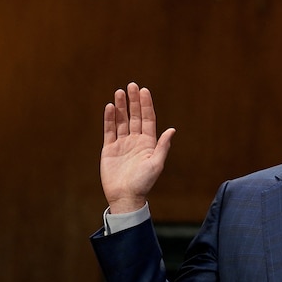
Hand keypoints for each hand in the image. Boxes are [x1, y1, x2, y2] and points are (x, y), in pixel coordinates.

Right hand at [101, 82, 175, 212]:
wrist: (125, 197)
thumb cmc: (143, 183)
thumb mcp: (156, 164)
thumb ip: (162, 146)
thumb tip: (172, 129)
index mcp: (149, 142)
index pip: (147, 119)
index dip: (146, 105)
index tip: (144, 90)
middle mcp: (136, 140)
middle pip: (134, 116)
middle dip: (133, 101)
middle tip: (131, 85)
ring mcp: (122, 144)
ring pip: (121, 121)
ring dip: (121, 107)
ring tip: (119, 92)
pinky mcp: (109, 149)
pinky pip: (109, 131)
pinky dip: (109, 119)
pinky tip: (110, 107)